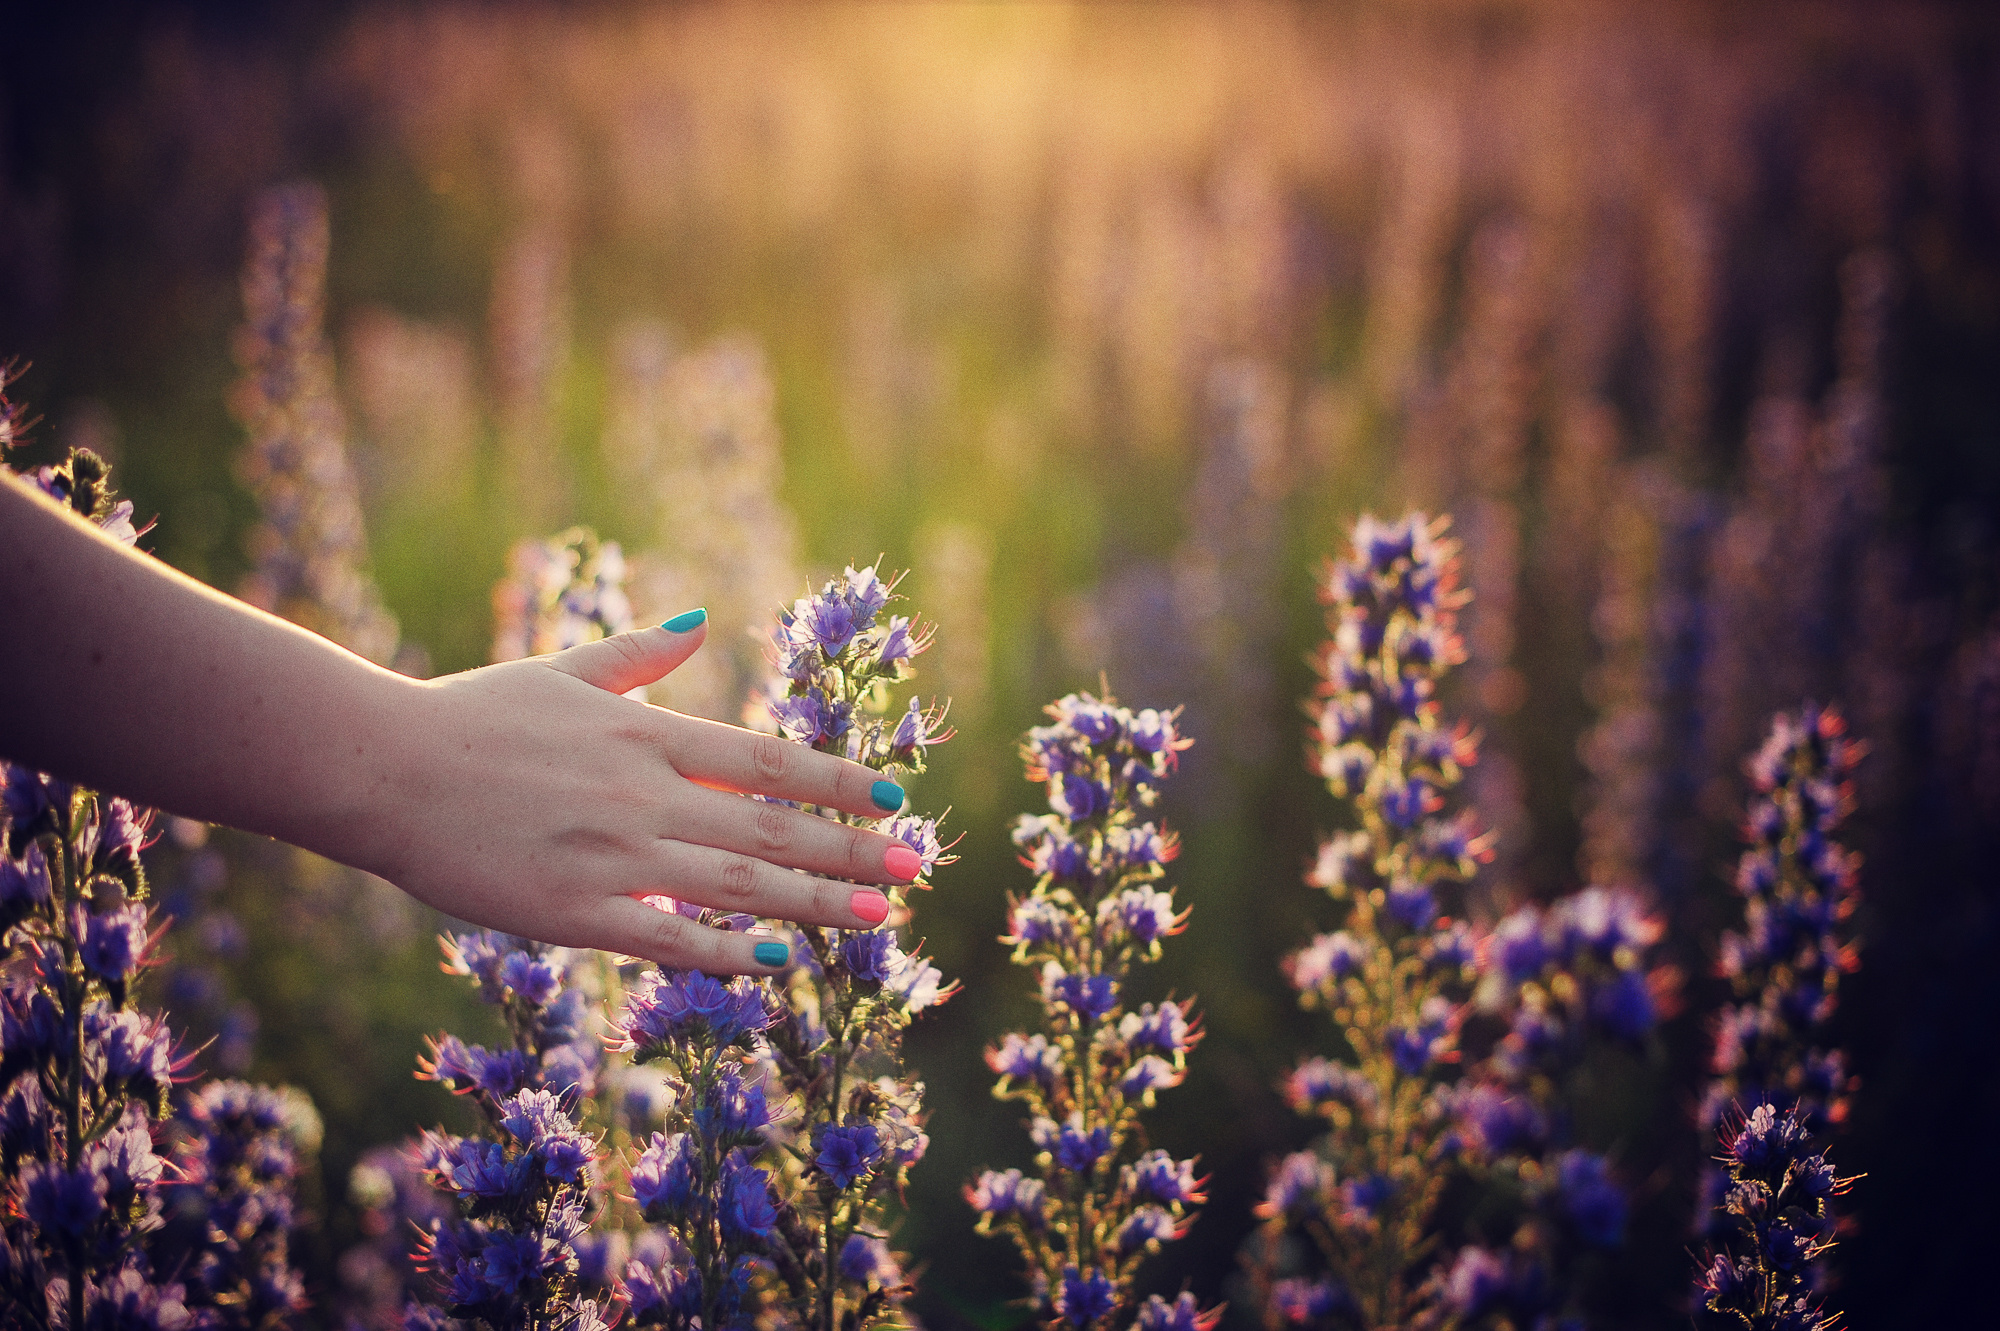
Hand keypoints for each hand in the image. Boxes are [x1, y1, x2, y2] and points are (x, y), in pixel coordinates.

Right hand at [360, 615, 918, 975]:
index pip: (768, 760)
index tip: (892, 799)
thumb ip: (639, 655)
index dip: (837, 781)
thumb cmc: (471, 715)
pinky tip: (777, 965)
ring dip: (815, 902)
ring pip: (735, 885)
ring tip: (877, 917)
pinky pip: (665, 939)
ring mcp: (610, 856)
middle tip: (914, 867)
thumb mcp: (562, 671)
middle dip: (851, 850)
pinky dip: (724, 953)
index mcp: (645, 732)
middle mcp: (642, 792)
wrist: (380, 769)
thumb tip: (701, 624)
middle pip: (770, 826)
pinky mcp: (571, 913)